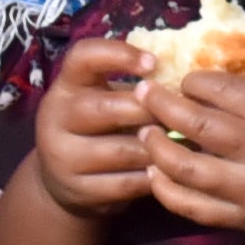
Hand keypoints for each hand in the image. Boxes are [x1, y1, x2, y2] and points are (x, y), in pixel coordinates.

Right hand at [27, 39, 166, 216]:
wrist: (63, 181)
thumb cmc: (100, 127)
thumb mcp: (106, 98)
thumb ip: (135, 87)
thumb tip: (188, 77)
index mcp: (66, 85)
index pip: (82, 56)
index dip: (119, 55)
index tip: (154, 63)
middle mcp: (56, 117)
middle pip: (105, 107)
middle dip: (148, 110)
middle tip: (180, 113)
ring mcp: (62, 156)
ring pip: (121, 150)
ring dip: (156, 147)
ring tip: (180, 143)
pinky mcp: (77, 189)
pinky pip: (125, 183)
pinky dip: (151, 177)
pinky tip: (167, 171)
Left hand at [142, 70, 244, 244]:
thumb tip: (213, 92)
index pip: (225, 91)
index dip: (196, 82)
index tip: (185, 80)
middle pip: (198, 124)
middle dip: (163, 106)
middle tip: (145, 94)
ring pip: (186, 168)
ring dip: (157, 148)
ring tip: (144, 133)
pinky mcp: (240, 219)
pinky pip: (192, 207)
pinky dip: (167, 190)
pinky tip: (154, 175)